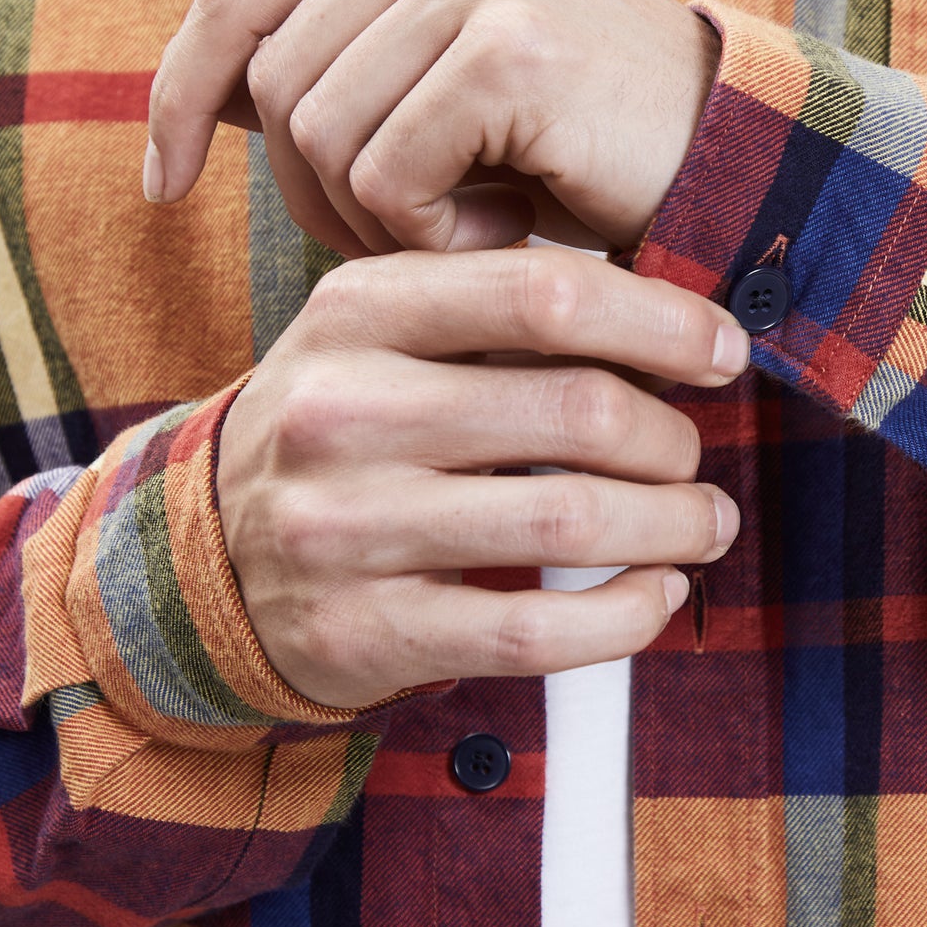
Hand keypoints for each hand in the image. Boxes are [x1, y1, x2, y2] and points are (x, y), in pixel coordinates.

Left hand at [145, 0, 720, 258]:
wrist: (732, 165)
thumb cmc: (582, 139)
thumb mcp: (449, 71)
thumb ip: (345, 51)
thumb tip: (197, 99)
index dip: (181, 91)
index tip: (165, 184)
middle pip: (273, 78)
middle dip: (309, 193)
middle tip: (408, 231)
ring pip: (318, 133)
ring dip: (376, 219)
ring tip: (470, 223)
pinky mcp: (509, 46)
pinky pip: (387, 175)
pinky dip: (432, 234)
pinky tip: (506, 226)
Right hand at [217, 245, 746, 707]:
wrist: (202, 563)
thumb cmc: (337, 433)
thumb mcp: (378, 336)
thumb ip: (493, 309)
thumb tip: (672, 314)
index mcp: (357, 312)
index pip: (547, 295)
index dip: (663, 322)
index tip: (724, 352)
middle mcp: (342, 412)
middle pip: (578, 410)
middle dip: (674, 440)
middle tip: (695, 458)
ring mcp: (345, 527)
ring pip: (570, 523)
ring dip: (673, 526)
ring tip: (703, 524)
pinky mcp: (363, 630)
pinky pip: (532, 632)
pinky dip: (625, 616)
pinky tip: (654, 595)